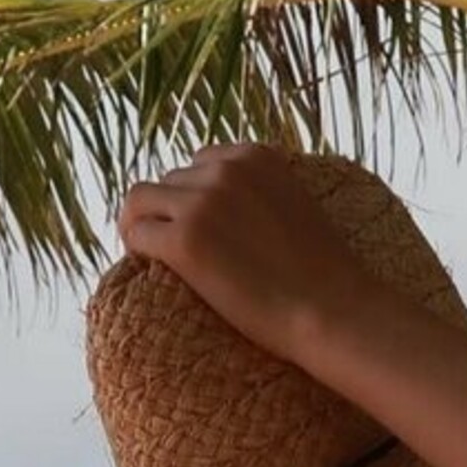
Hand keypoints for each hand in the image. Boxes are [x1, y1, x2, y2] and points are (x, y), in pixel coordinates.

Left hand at [116, 142, 380, 363]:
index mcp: (255, 155)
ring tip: (155, 258)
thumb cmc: (323, 277)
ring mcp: (202, 203)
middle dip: (170, 214)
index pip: (200, 162)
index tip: (201, 228)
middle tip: (177, 252)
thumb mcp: (297, 206)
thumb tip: (229, 215)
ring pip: (141, 200)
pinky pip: (137, 233)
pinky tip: (145, 267)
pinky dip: (135, 247)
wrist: (330, 310)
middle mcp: (224, 169)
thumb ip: (263, 194)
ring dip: (144, 226)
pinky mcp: (185, 241)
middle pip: (169, 182)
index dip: (194, 197)